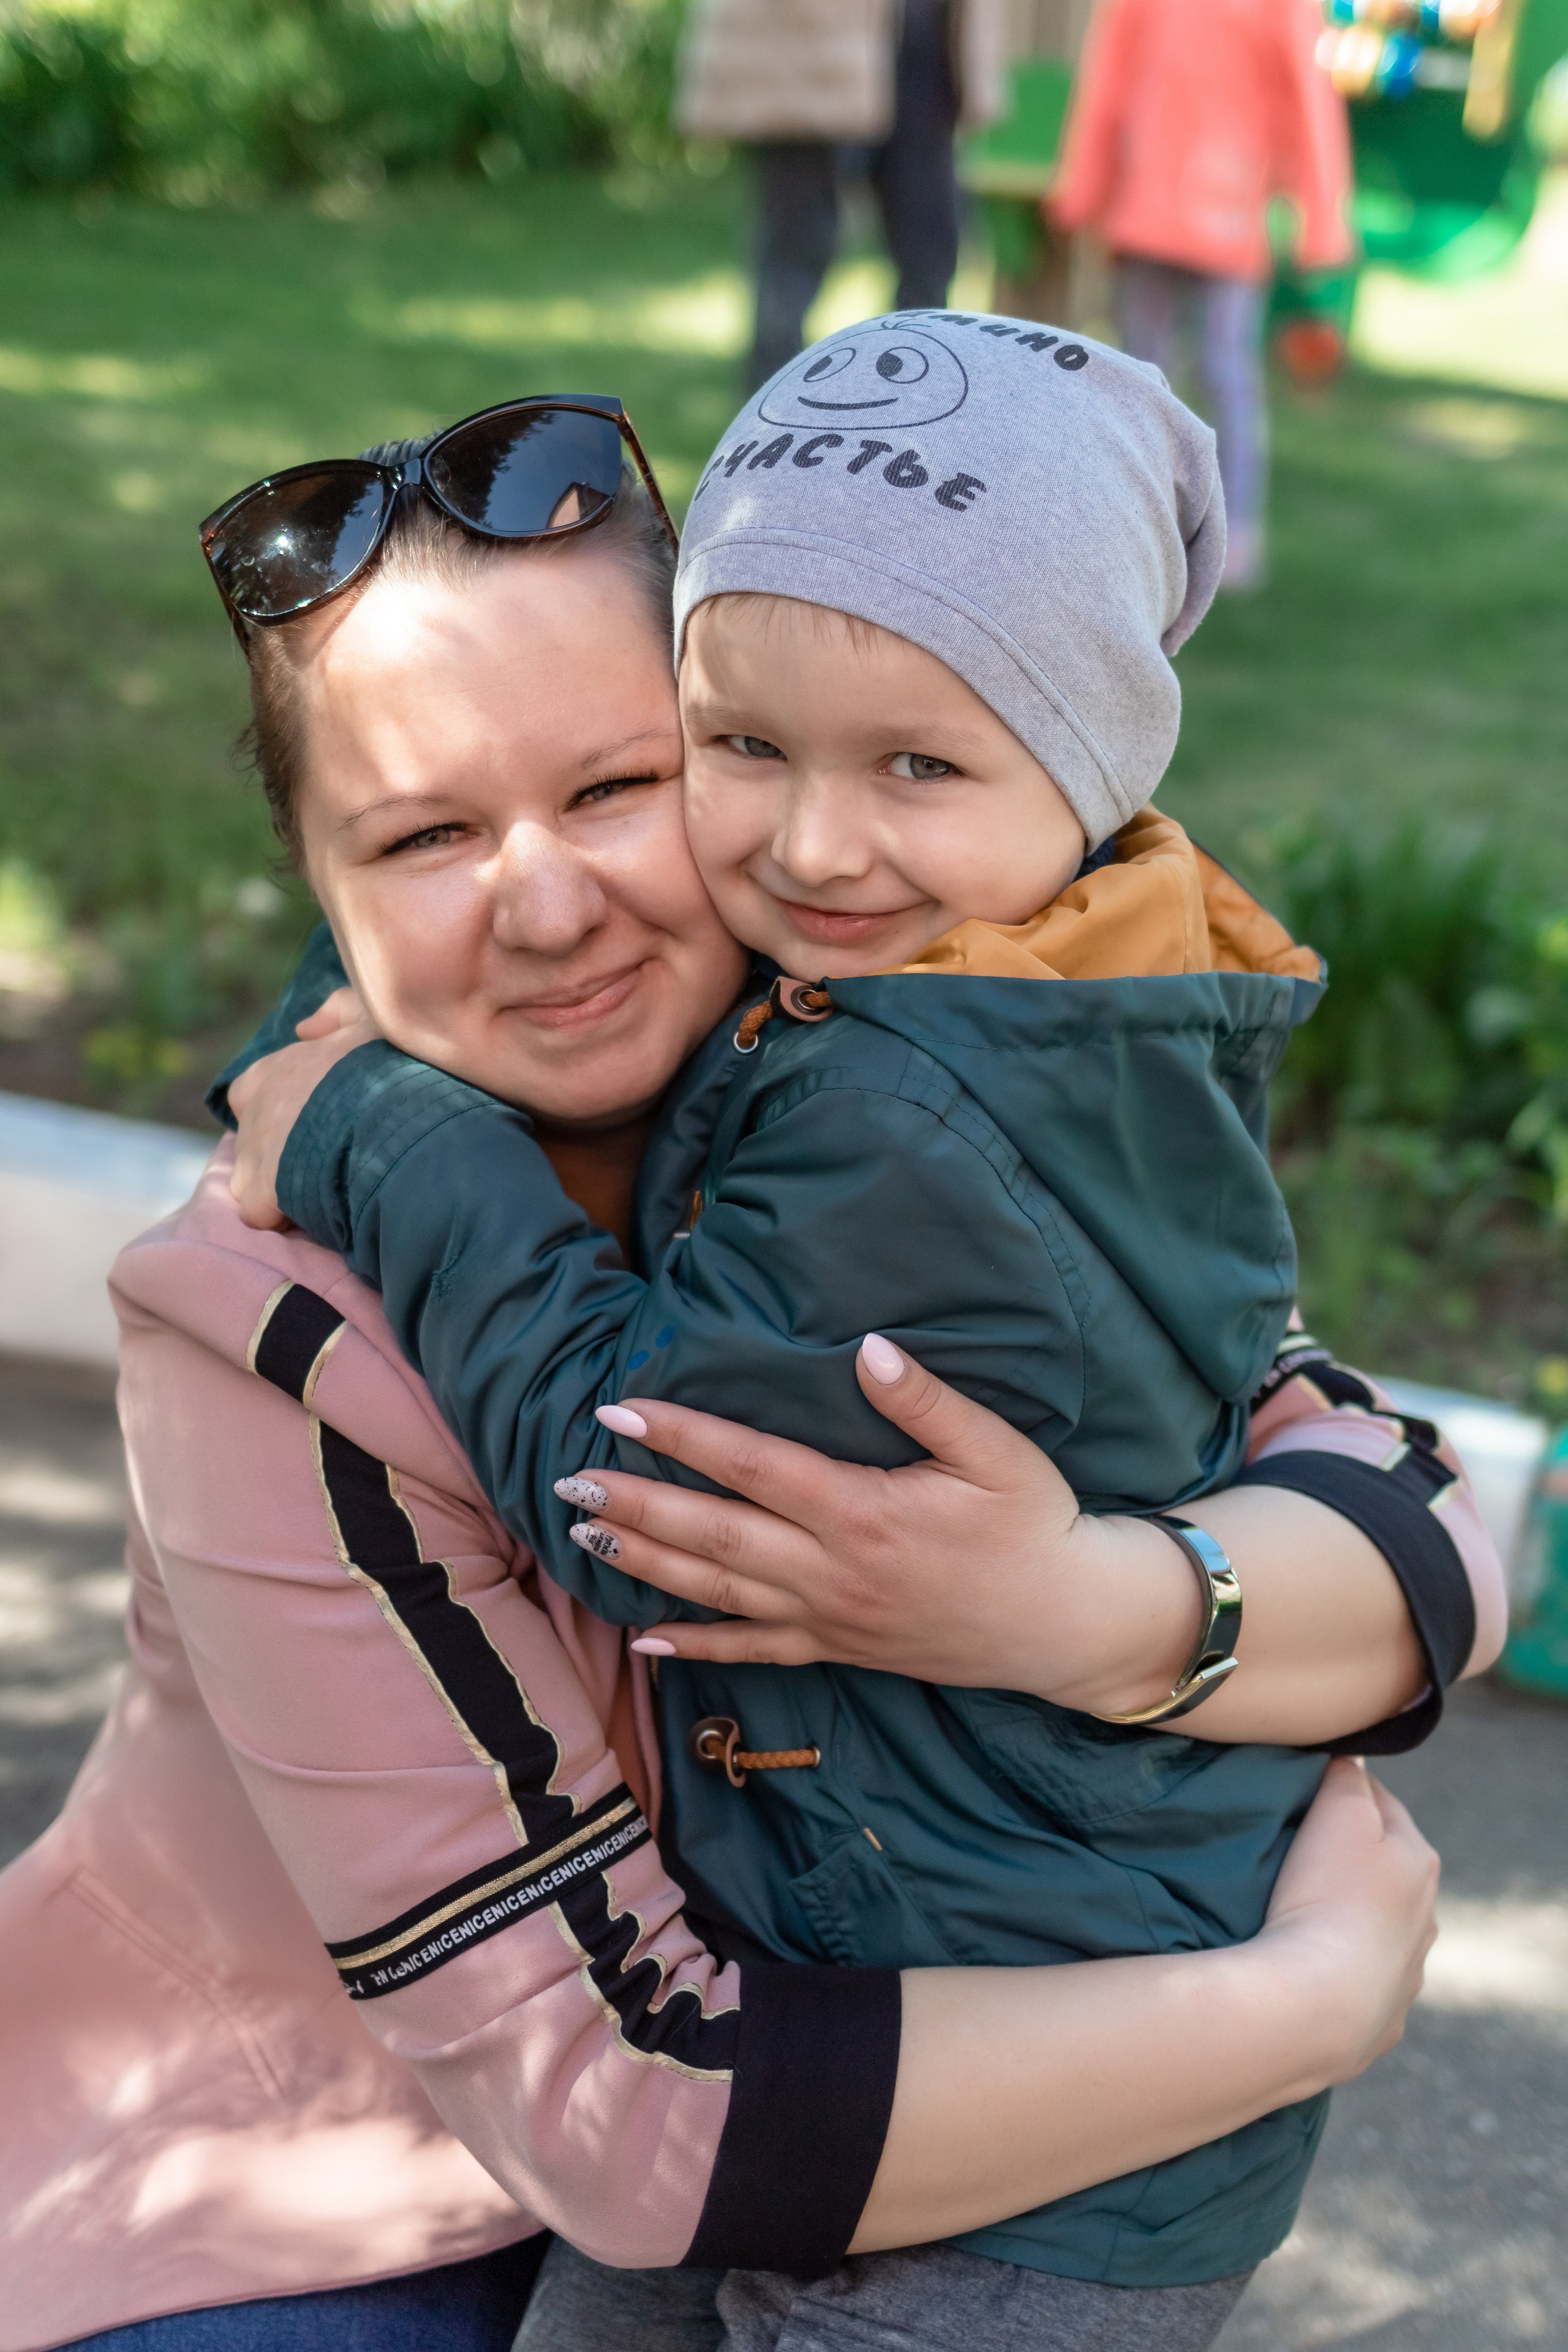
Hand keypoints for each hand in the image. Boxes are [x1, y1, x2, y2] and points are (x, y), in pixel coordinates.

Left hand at [228, 986, 378, 1229]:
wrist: (396, 1113)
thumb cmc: (393, 1065)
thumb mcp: (374, 1019)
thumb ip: (340, 1011)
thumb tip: (304, 1028)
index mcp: (278, 1067)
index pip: (252, 1092)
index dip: (280, 1113)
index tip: (314, 1127)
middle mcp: (257, 1105)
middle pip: (250, 1141)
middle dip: (276, 1156)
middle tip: (322, 1166)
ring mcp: (256, 1149)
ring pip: (246, 1180)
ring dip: (276, 1190)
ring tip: (319, 1197)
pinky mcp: (264, 1189)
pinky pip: (257, 1214)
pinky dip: (281, 1219)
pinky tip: (316, 1218)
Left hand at [558, 1336, 1200, 1711]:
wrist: (1067, 1626)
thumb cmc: (1035, 1526)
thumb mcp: (997, 1451)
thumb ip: (928, 1400)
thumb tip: (868, 1348)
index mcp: (863, 1511)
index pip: (751, 1467)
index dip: (682, 1437)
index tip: (619, 1410)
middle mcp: (831, 1571)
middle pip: (713, 1535)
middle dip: (636, 1506)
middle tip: (566, 1480)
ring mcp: (829, 1619)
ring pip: (717, 1593)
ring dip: (644, 1566)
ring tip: (581, 1537)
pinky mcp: (838, 1651)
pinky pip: (753, 1654)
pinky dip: (696, 1649)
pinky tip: (644, 1644)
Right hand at [1258, 1757, 1439, 2085]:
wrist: (1315, 2007)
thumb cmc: (1327, 1895)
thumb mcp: (1340, 1811)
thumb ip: (1349, 1776)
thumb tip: (1352, 1758)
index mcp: (1420, 1861)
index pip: (1384, 1804)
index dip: (1345, 1791)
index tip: (1306, 1793)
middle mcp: (1425, 1919)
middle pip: (1386, 1870)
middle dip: (1351, 1859)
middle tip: (1297, 1853)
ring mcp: (1407, 1976)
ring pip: (1378, 1929)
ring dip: (1349, 1918)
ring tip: (1300, 1915)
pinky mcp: (1384, 2022)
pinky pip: (1361, 1982)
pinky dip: (1341, 1971)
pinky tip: (1311, 1971)